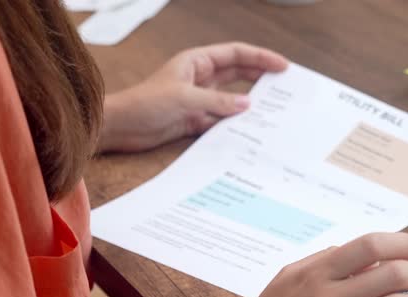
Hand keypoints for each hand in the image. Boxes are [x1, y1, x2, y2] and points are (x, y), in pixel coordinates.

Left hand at [98, 42, 287, 152]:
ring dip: (250, 103)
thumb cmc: (144, 104)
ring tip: (274, 109)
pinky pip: (222, 120)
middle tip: (286, 85)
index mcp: (197, 62)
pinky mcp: (196, 119)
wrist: (121, 127)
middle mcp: (200, 78)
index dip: (260, 57)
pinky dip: (236, 124)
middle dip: (262, 77)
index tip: (282, 66)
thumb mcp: (185, 99)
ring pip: (233, 98)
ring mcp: (199, 99)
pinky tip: (250, 131)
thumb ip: (218, 102)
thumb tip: (247, 105)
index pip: (236, 54)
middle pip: (239, 73)